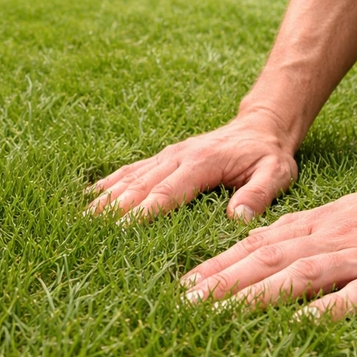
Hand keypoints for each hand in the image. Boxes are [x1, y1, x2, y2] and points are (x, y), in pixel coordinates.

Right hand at [87, 113, 298, 220]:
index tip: (121, 229)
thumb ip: (258, 195)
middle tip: (89, 230)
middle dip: (114, 208)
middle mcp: (178, 157)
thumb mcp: (276, 173)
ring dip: (105, 197)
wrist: (261, 125)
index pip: (167, 191)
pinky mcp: (163, 158)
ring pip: (130, 177)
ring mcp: (167, 156)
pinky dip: (109, 183)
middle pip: (140, 186)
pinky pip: (131, 170)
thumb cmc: (269, 155)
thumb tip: (238, 219)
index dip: (143, 212)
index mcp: (202, 162)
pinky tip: (89, 196)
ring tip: (81, 218)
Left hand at [180, 182, 356, 319]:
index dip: (221, 264)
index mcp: (323, 223)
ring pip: (306, 273)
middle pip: (272, 257)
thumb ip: (305, 232)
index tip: (186, 285)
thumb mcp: (347, 215)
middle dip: (226, 281)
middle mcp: (337, 235)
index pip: (261, 243)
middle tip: (187, 303)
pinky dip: (331, 308)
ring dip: (261, 293)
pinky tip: (303, 324)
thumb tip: (257, 244)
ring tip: (226, 313)